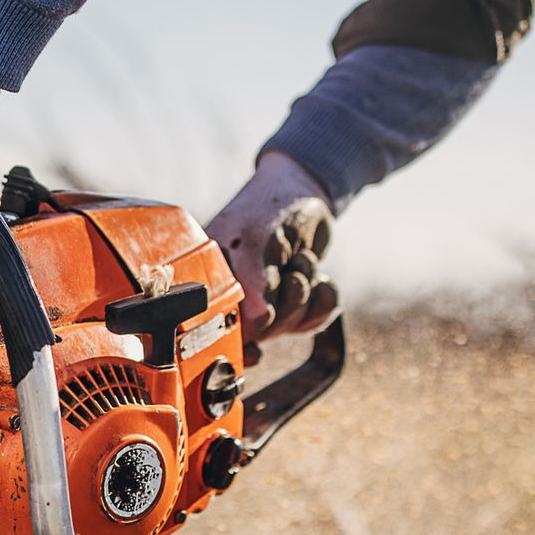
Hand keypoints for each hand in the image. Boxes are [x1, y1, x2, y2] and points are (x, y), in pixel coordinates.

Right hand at [206, 152, 339, 363]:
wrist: (303, 190)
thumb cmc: (269, 206)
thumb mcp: (257, 239)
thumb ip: (252, 280)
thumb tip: (256, 323)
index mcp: (210, 279)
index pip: (219, 328)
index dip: (241, 341)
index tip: (259, 344)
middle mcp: (234, 294)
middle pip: (261, 332)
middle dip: (286, 304)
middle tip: (290, 273)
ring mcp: (264, 300)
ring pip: (289, 325)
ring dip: (306, 294)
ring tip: (301, 261)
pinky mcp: (291, 301)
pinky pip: (313, 320)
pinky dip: (324, 302)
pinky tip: (322, 280)